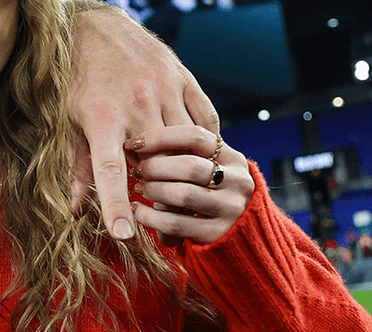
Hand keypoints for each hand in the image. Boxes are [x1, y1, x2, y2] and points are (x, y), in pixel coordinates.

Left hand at [66, 1, 218, 239]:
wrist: (96, 26)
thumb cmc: (77, 79)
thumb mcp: (67, 120)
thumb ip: (77, 165)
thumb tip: (77, 210)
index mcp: (101, 118)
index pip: (109, 172)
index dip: (116, 205)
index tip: (124, 235)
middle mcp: (136, 104)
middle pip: (157, 162)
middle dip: (157, 187)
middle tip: (153, 199)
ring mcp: (164, 89)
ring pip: (186, 144)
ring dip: (182, 167)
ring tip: (174, 177)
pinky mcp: (184, 78)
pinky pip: (205, 121)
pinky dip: (203, 142)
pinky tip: (195, 151)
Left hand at [125, 125, 254, 243]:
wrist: (236, 233)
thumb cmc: (207, 190)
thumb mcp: (207, 167)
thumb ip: (184, 154)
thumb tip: (139, 143)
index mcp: (233, 158)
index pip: (196, 136)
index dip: (160, 137)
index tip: (134, 143)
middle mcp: (237, 182)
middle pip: (190, 166)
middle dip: (155, 167)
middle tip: (137, 170)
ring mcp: (230, 209)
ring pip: (184, 195)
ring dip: (153, 190)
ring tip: (139, 188)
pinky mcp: (218, 234)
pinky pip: (176, 224)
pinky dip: (150, 216)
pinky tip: (137, 210)